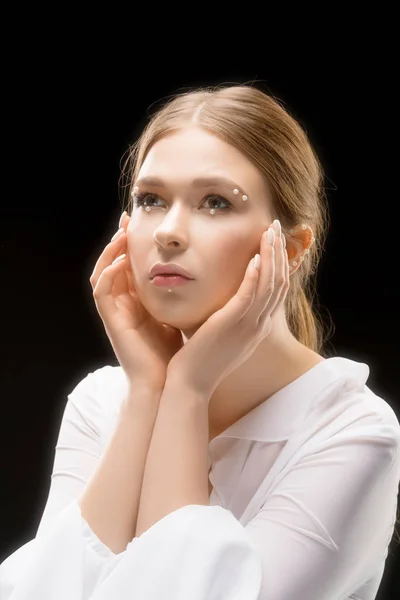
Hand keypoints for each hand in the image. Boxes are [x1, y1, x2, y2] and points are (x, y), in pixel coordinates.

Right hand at [90, 212, 183, 390]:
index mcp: (139, 302)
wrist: (166, 385)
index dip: (135, 243)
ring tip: (123, 233)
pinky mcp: (111, 322)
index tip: (147, 222)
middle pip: (114, 264)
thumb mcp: (181, 315)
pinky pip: (101, 292)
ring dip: (110, 252)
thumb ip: (184, 296)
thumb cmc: (176, 353)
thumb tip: (205, 274)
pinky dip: (108, 274)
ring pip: (103, 273)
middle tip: (128, 217)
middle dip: (119, 240)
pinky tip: (122, 261)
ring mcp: (115, 312)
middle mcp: (124, 304)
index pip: (132, 265)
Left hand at [166, 221, 288, 397]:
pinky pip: (249, 295)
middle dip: (279, 252)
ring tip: (269, 232)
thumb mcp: (221, 333)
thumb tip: (223, 295)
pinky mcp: (231, 325)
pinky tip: (254, 256)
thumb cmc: (200, 359)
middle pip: (279, 282)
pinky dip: (255, 275)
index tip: (273, 241)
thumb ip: (227, 314)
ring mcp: (248, 326)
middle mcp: (258, 325)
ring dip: (271, 256)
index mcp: (257, 327)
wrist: (190, 384)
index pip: (276, 290)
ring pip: (269, 285)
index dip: (278, 263)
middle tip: (275, 228)